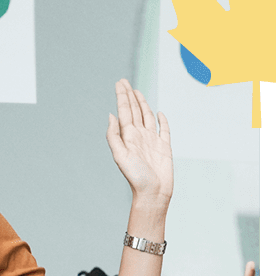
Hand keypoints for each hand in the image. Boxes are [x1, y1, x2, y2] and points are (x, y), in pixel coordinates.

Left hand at [106, 80, 172, 202]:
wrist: (153, 194)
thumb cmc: (136, 178)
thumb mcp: (120, 156)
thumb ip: (114, 136)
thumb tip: (111, 115)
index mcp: (128, 136)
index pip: (124, 111)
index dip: (122, 96)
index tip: (119, 82)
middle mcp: (139, 136)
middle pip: (134, 110)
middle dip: (129, 95)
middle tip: (124, 81)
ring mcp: (152, 141)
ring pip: (147, 116)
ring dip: (142, 104)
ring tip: (137, 92)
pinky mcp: (165, 147)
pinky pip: (163, 129)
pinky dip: (161, 120)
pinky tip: (159, 113)